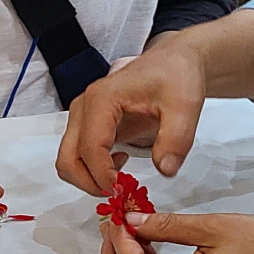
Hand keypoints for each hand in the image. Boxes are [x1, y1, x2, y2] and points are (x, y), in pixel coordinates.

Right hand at [57, 38, 207, 196]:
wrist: (172, 61)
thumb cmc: (176, 76)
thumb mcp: (185, 105)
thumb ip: (176, 139)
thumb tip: (165, 171)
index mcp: (101, 99)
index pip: (90, 147)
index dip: (102, 174)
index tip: (123, 189)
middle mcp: (83, 107)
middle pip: (67, 158)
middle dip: (88, 182)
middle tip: (118, 191)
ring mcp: (82, 116)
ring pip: (68, 159)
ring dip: (88, 178)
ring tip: (121, 178)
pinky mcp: (87, 124)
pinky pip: (77, 155)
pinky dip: (91, 169)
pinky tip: (121, 162)